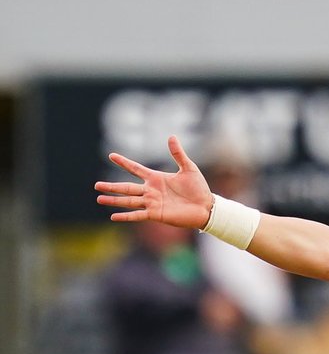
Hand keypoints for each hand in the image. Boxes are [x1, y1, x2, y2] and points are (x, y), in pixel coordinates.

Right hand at [96, 136, 213, 228]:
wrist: (207, 208)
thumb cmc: (199, 189)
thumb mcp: (188, 168)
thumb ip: (178, 154)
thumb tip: (171, 136)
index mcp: (156, 178)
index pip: (136, 169)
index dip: (124, 162)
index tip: (111, 155)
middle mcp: (151, 191)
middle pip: (126, 187)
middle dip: (111, 186)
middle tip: (96, 185)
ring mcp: (152, 203)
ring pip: (128, 201)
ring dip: (114, 200)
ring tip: (99, 198)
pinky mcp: (156, 214)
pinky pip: (138, 215)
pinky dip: (125, 216)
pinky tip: (112, 216)